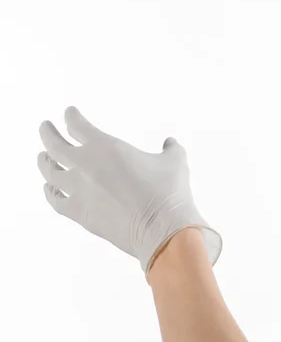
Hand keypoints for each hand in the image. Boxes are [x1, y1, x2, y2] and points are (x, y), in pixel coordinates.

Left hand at [37, 107, 221, 272]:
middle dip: (47, 133)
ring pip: (50, 172)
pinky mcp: (79, 213)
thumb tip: (170, 143)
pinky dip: (49, 192)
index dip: (71, 117)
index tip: (69, 113)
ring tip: (43, 157)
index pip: (78, 125)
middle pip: (54, 145)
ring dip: (44, 162)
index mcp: (105, 146)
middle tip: (45, 126)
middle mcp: (85, 165)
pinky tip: (49, 189)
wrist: (161, 229)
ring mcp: (78, 191)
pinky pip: (55, 200)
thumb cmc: (168, 192)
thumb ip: (170, 149)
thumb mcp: (175, 161)